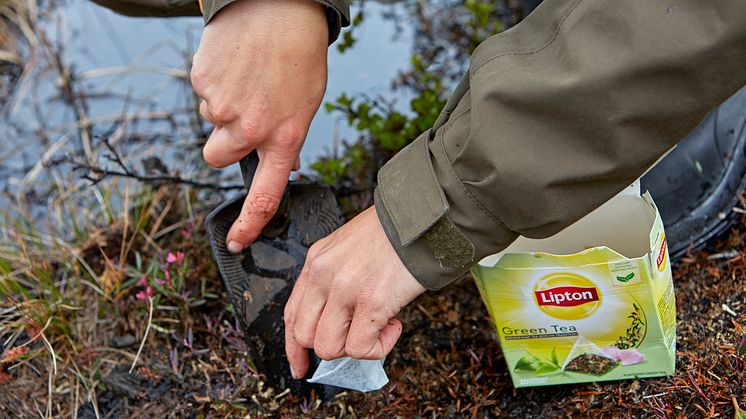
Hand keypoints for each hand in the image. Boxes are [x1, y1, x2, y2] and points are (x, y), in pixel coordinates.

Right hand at [191, 0, 327, 252]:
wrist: (278, 8)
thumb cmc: (299, 55)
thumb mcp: (306, 104)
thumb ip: (287, 138)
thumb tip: (279, 162)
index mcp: (282, 139)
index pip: (264, 195)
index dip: (249, 225)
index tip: (237, 243)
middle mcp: (250, 129)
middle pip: (216, 157)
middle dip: (224, 142)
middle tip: (243, 114)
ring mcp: (222, 107)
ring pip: (210, 122)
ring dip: (223, 107)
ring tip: (248, 77)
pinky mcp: (202, 83)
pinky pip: (201, 94)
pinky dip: (214, 83)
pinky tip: (235, 64)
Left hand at [284, 206, 426, 378]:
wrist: (425, 218)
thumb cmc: (395, 233)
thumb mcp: (350, 247)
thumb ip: (336, 279)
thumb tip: (341, 319)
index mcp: (316, 261)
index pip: (292, 314)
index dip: (294, 347)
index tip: (300, 366)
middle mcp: (323, 274)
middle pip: (305, 335)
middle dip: (332, 346)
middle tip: (359, 338)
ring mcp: (344, 288)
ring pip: (328, 347)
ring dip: (356, 347)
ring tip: (381, 326)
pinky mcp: (371, 301)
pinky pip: (361, 347)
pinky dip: (379, 347)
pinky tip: (394, 325)